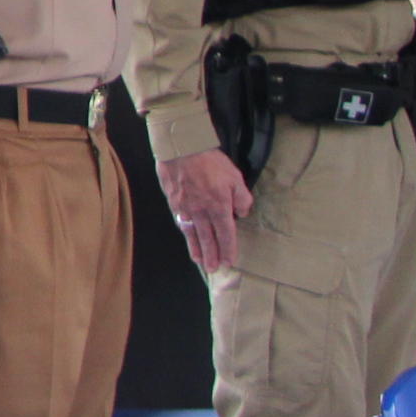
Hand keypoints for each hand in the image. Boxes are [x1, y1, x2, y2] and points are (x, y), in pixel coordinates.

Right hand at [156, 148, 254, 273]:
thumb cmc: (210, 160)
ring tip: (200, 260)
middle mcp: (201, 211)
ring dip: (196, 248)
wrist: (182, 148)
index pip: (226, 233)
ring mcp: (185, 207)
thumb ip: (242, 197)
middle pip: (208, 238)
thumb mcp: (235, 176)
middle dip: (212, 255)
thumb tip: (242, 212)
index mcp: (219, 206)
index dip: (228, 248)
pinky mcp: (173, 200)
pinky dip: (184, 232)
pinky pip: (181, 221)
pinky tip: (186, 236)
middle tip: (213, 269)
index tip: (230, 261)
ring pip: (192, 233)